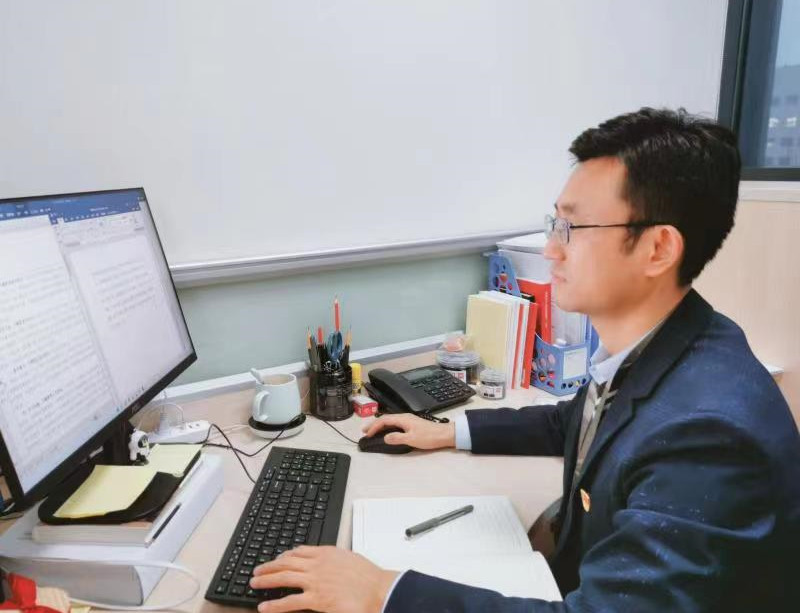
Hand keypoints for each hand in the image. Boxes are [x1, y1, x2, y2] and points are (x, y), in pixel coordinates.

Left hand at [250, 546, 397, 612]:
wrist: (378, 589)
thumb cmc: (368, 577)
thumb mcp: (348, 558)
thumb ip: (334, 559)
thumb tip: (328, 561)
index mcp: (325, 553)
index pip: (298, 551)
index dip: (284, 556)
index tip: (277, 559)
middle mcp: (317, 565)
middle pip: (286, 562)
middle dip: (269, 566)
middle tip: (257, 571)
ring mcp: (315, 581)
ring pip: (283, 577)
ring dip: (266, 580)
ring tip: (255, 583)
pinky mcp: (316, 599)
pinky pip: (290, 601)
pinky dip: (275, 605)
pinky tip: (265, 608)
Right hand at [362, 413, 455, 449]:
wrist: (444, 435)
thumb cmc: (429, 436)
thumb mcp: (412, 439)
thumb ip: (397, 438)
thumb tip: (385, 438)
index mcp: (403, 419)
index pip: (384, 420)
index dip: (374, 427)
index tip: (367, 434)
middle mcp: (404, 417)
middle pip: (386, 419)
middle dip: (374, 424)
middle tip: (365, 430)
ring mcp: (408, 420)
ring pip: (390, 421)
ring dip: (380, 425)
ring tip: (373, 431)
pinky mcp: (412, 424)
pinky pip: (395, 423)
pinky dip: (387, 427)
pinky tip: (387, 431)